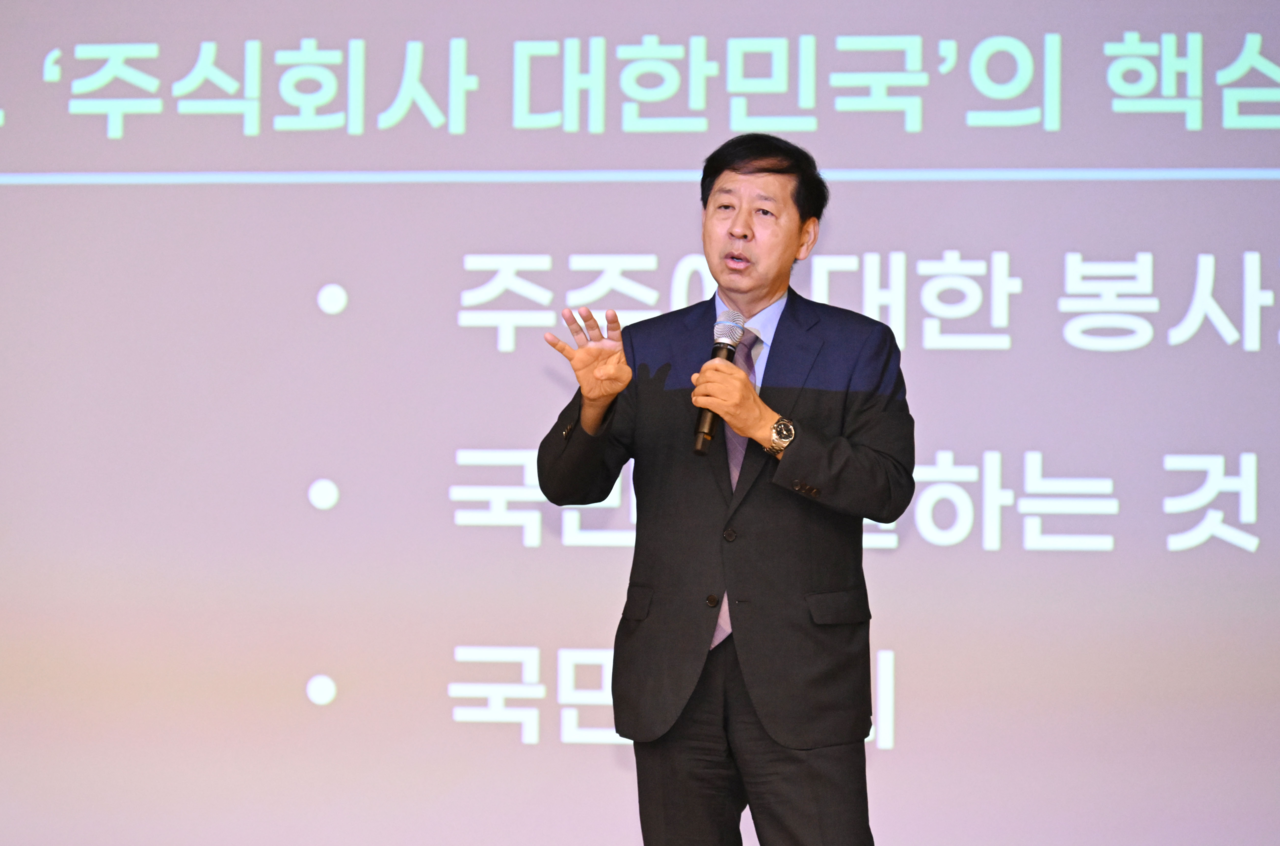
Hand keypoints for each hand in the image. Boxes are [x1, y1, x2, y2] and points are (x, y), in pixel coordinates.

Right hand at [545, 308, 631, 434]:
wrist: (602, 393)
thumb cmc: (616, 381)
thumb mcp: (624, 378)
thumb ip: (616, 372)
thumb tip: (598, 372)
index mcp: (614, 345)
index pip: (614, 331)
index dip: (612, 322)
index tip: (609, 313)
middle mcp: (599, 344)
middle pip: (593, 328)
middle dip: (588, 319)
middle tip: (583, 310)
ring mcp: (587, 350)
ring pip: (578, 334)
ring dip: (573, 323)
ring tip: (566, 312)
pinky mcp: (576, 359)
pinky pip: (565, 350)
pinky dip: (556, 343)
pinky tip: (548, 336)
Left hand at [690, 358, 776, 448]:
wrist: (760, 422)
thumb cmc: (749, 404)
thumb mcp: (740, 386)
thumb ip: (720, 379)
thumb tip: (694, 376)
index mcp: (739, 374)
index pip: (716, 364)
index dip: (704, 368)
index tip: (702, 376)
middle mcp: (736, 382)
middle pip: (708, 375)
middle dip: (698, 381)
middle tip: (697, 388)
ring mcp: (732, 395)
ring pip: (705, 387)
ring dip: (697, 392)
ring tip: (696, 396)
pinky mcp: (727, 408)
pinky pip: (706, 401)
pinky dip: (697, 401)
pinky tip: (697, 402)